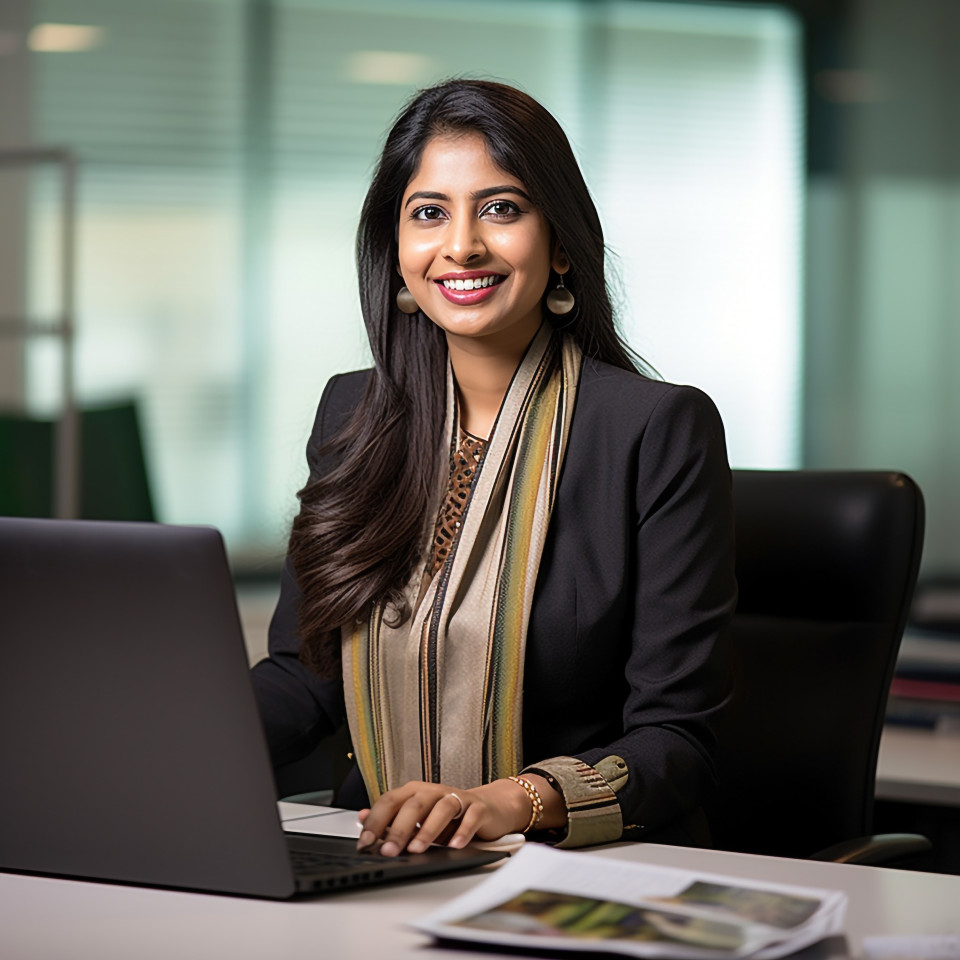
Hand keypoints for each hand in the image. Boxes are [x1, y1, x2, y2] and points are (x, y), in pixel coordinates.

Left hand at [356, 778, 532, 856]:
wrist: (488, 807)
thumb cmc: (449, 815)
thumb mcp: (417, 817)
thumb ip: (391, 818)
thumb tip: (362, 817)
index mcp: (415, 791)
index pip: (390, 801)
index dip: (376, 821)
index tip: (365, 843)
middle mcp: (434, 791)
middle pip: (414, 804)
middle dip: (399, 829)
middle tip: (389, 851)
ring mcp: (457, 798)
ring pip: (441, 808)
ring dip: (427, 830)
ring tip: (417, 850)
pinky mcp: (478, 808)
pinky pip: (470, 817)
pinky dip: (462, 831)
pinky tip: (454, 845)